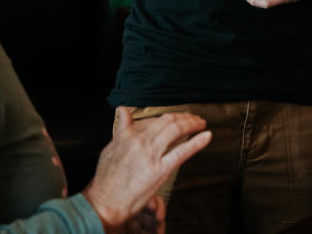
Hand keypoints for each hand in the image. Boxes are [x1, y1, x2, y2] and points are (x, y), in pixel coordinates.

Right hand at [82, 108, 210, 233]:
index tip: (176, 119)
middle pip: (168, 121)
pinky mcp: (160, 170)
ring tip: (200, 123)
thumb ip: (122, 127)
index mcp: (129, 133)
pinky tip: (206, 136)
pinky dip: (196, 142)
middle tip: (193, 118)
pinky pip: (181, 152)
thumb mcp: (110, 146)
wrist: (105, 201)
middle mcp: (141, 140)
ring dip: (192, 124)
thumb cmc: (106, 178)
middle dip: (184, 117)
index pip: (154, 119)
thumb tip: (123, 110)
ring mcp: (152, 154)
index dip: (169, 118)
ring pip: (176, 130)